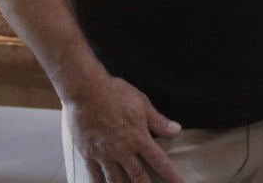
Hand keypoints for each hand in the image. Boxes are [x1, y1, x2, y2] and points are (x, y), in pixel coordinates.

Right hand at [65, 74, 183, 182]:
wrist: (85, 89)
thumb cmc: (114, 93)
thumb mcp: (141, 103)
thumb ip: (158, 121)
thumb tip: (176, 130)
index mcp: (138, 138)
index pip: (160, 162)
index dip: (171, 176)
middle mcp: (123, 150)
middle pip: (139, 178)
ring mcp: (105, 154)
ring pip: (117, 181)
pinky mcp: (88, 154)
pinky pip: (95, 177)